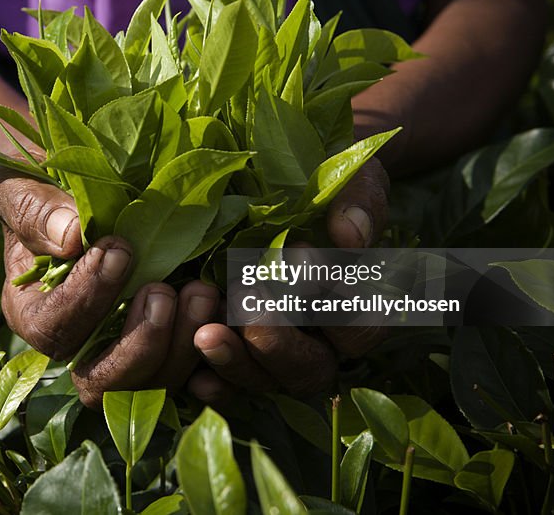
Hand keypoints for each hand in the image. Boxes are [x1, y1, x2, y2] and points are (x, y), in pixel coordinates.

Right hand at [0, 167, 220, 407]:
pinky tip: (225, 319)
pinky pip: (188, 374)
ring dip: (180, 347)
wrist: (75, 187)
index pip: (54, 328)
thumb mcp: (24, 186)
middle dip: (139, 343)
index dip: (88, 297)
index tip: (119, 250)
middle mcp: (75, 345)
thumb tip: (72, 236)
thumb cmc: (41, 188)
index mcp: (33, 311)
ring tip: (202, 293)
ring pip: (149, 385)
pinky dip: (209, 359)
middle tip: (164, 291)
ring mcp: (122, 352)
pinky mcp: (165, 347)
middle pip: (100, 381)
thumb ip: (36, 210)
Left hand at [189, 159, 390, 403]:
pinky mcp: (230, 350)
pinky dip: (213, 384)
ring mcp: (271, 352)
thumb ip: (360, 199)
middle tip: (248, 299)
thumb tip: (350, 234)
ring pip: (264, 381)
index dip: (338, 308)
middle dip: (280, 344)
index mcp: (355, 303)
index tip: (305, 264)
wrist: (279, 167)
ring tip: (206, 334)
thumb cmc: (324, 172)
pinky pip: (225, 387)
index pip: (360, 328)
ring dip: (237, 363)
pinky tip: (193, 374)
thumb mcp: (350, 173)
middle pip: (310, 370)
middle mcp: (316, 339)